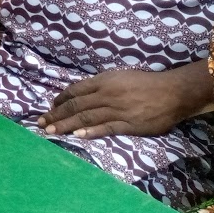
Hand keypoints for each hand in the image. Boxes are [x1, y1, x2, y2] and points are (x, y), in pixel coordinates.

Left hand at [41, 67, 211, 138]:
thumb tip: (80, 95)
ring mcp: (118, 110)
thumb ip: (100, 85)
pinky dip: (91, 132)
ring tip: (51, 131)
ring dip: (66, 125)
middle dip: (56, 114)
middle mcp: (107, 95)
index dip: (60, 100)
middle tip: (41, 122)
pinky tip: (77, 135)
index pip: (75, 91)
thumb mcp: (119, 77)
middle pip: (76, 105)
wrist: (172, 92)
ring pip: (86, 117)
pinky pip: (107, 128)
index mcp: (103, 82)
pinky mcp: (129, 124)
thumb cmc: (145, 83)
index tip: (50, 108)